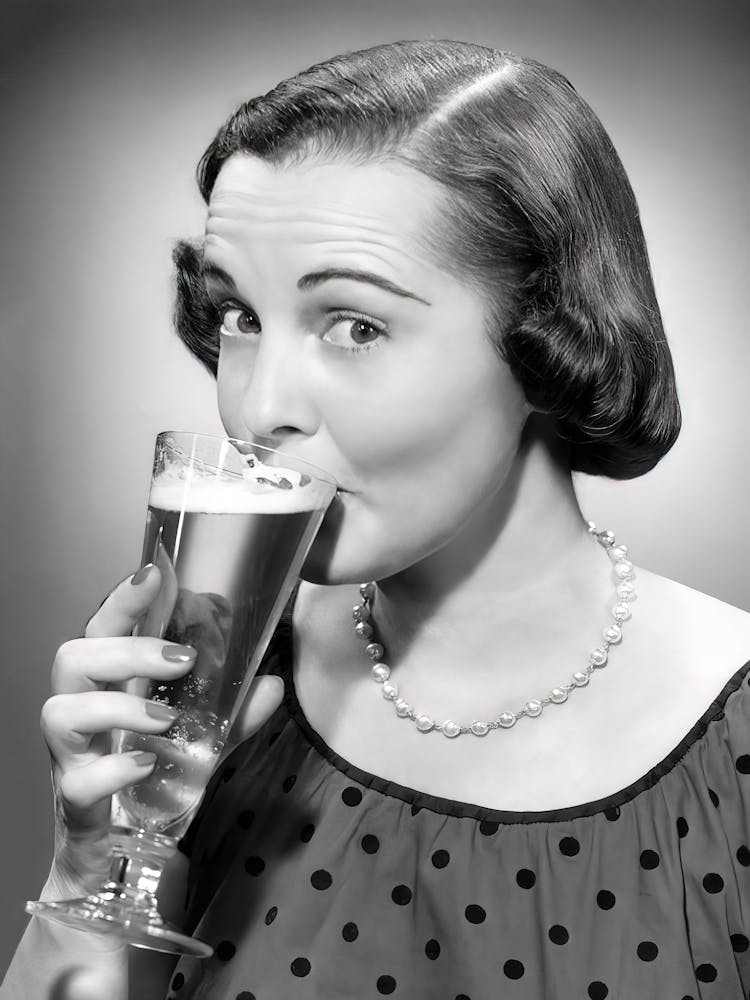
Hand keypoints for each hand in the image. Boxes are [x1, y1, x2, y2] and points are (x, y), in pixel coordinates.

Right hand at [40, 563, 283, 896]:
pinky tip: (146, 765)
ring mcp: (71, 758)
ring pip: (61, 712)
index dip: (124, 599)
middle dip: (126, 650)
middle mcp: (81, 712)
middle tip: (181, 659)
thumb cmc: (149, 781)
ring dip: (119, 708)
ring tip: (167, 721)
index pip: (104, 628)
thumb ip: (234, 712)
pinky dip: (114, 769)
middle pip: (72, 657)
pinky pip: (79, 781)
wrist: (120, 858)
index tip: (155, 574)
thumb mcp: (201, 741)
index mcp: (109, 686)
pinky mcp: (74, 802)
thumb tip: (273, 683)